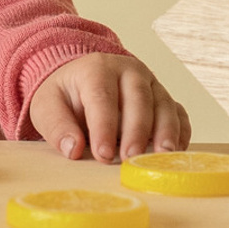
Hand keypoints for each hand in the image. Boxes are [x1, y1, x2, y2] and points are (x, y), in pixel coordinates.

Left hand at [28, 53, 189, 162]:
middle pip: (139, 98)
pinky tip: (176, 152)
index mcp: (97, 69)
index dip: (104, 127)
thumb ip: (57, 127)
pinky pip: (178, 112)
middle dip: (137, 131)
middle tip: (131, 158)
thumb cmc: (66, 96)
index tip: (102, 154)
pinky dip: (181, 131)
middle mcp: (129, 71)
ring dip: (165, 132)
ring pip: (164, 104)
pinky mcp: (163, 97)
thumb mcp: (47, 106)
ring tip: (162, 157)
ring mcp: (151, 83)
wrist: (82, 80)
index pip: (102, 97)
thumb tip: (73, 150)